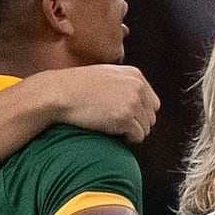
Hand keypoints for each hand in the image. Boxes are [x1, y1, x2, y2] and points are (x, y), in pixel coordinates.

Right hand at [40, 63, 161, 144]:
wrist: (60, 93)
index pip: (153, 104)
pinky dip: (126, 139)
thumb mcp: (107, 75)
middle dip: (137, 125)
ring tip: (112, 127)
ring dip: (131, 132)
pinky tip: (111, 131)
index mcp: (135, 75)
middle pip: (151, 118)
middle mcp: (137, 87)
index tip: (124, 118)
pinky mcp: (124, 117)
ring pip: (146, 129)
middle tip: (116, 125)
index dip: (140, 114)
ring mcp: (132, 102)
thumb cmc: (77, 86)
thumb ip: (125, 84)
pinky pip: (137, 137)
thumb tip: (138, 103)